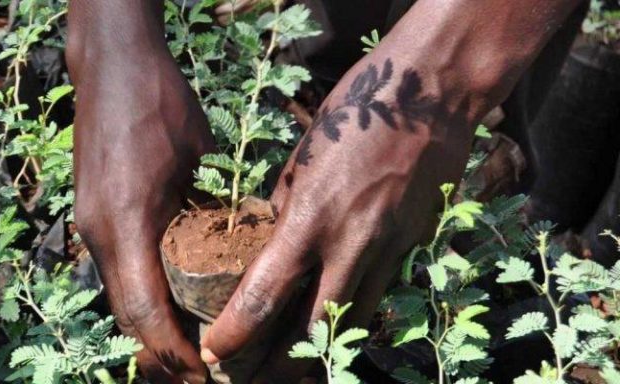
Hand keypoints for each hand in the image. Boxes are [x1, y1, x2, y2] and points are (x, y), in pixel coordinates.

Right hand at [67, 3, 214, 380]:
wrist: (111, 64)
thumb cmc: (158, 101)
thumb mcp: (199, 159)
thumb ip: (211, 210)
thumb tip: (237, 250)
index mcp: (127, 224)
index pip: (146, 312)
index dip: (174, 353)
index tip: (203, 374)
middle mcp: (100, 233)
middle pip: (126, 316)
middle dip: (161, 354)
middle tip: (200, 375)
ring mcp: (91, 224)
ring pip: (118, 296)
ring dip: (149, 329)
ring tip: (188, 348)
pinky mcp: (94, 213)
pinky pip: (117, 270)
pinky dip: (140, 297)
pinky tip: (170, 300)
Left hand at [201, 52, 477, 380]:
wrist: (432, 94)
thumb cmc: (356, 114)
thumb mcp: (303, 157)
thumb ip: (286, 207)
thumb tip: (273, 238)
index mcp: (309, 218)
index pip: (262, 296)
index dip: (234, 334)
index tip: (214, 353)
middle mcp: (350, 245)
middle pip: (311, 331)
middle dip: (279, 367)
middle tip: (251, 381)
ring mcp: (389, 251)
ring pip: (351, 323)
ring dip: (320, 353)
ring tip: (292, 371)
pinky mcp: (414, 247)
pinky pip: (379, 295)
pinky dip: (352, 318)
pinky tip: (335, 326)